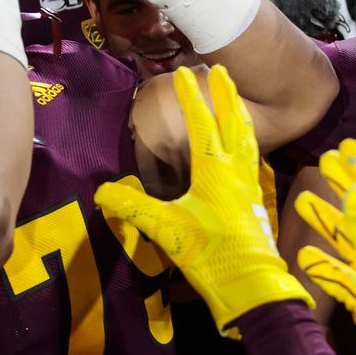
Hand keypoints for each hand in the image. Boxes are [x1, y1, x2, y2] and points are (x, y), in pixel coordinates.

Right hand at [94, 65, 312, 332]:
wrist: (249, 283)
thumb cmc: (208, 252)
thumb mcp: (165, 228)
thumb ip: (132, 206)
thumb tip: (101, 190)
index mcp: (214, 168)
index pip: (201, 122)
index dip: (190, 97)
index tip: (182, 73)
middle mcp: (235, 168)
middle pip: (233, 121)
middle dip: (226, 94)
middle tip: (222, 71)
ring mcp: (249, 183)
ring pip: (246, 138)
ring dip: (238, 114)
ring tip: (235, 100)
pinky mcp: (254, 199)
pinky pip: (251, 156)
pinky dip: (245, 140)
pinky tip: (242, 147)